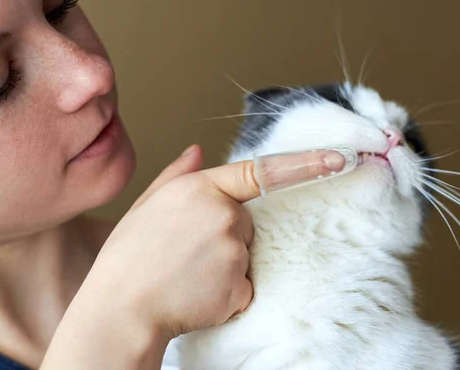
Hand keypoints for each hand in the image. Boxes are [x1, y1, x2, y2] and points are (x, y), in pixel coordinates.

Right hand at [41, 144, 347, 368]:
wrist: (120, 309)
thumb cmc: (127, 256)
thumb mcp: (146, 205)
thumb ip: (176, 174)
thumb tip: (197, 150)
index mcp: (201, 189)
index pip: (263, 170)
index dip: (306, 164)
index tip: (339, 158)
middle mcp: (224, 216)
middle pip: (246, 222)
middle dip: (224, 233)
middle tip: (186, 250)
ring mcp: (234, 253)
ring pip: (244, 254)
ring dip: (223, 263)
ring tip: (185, 273)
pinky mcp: (239, 288)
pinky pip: (242, 285)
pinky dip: (225, 291)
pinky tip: (196, 292)